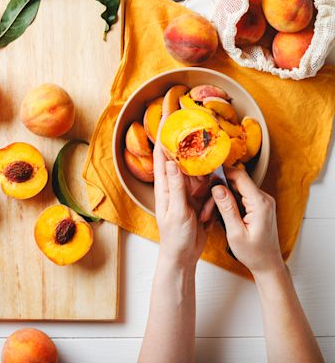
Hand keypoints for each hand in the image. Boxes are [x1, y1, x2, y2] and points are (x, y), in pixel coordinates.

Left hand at [153, 136, 213, 267]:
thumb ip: (176, 187)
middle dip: (191, 149)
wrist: (184, 256)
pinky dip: (212, 194)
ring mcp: (188, 193)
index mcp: (164, 186)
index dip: (164, 135)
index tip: (168, 116)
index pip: (161, 155)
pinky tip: (208, 211)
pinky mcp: (199, 202)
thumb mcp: (177, 212)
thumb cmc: (175, 237)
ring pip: (200, 175)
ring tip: (208, 184)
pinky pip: (209, 190)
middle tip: (201, 133)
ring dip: (206, 177)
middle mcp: (175, 186)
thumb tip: (172, 162)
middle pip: (183, 160)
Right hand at [211, 167, 283, 275]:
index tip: (206, 176)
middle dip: (218, 188)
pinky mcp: (258, 206)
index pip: (240, 176)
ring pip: (236, 189)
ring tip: (209, 213)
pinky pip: (240, 197)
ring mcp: (262, 202)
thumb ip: (227, 208)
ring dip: (221, 197)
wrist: (268, 264)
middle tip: (203, 199)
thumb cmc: (254, 253)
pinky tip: (218, 214)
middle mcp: (263, 199)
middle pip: (236, 182)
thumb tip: (217, 188)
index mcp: (260, 203)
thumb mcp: (235, 232)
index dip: (222, 173)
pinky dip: (227, 202)